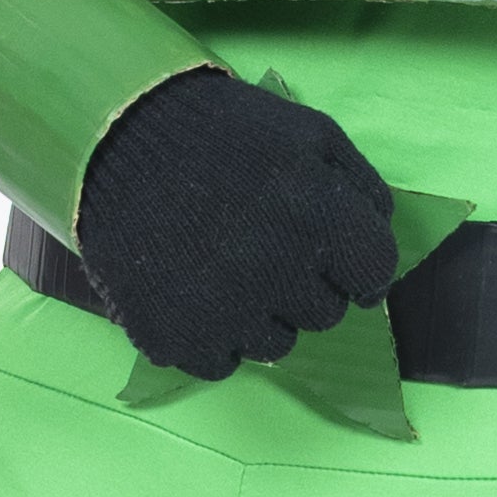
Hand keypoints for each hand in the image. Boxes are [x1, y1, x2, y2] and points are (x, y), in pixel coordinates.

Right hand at [73, 67, 398, 379]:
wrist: (116, 138)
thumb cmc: (222, 133)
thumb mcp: (308, 133)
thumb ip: (359, 186)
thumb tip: (379, 239)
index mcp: (317, 214)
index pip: (374, 275)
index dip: (357, 266)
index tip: (333, 258)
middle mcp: (275, 269)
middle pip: (325, 315)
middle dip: (306, 285)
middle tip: (267, 250)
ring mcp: (223, 310)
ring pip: (275, 347)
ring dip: (260, 315)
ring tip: (226, 268)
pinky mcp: (176, 336)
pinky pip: (221, 364)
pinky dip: (212, 336)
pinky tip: (194, 291)